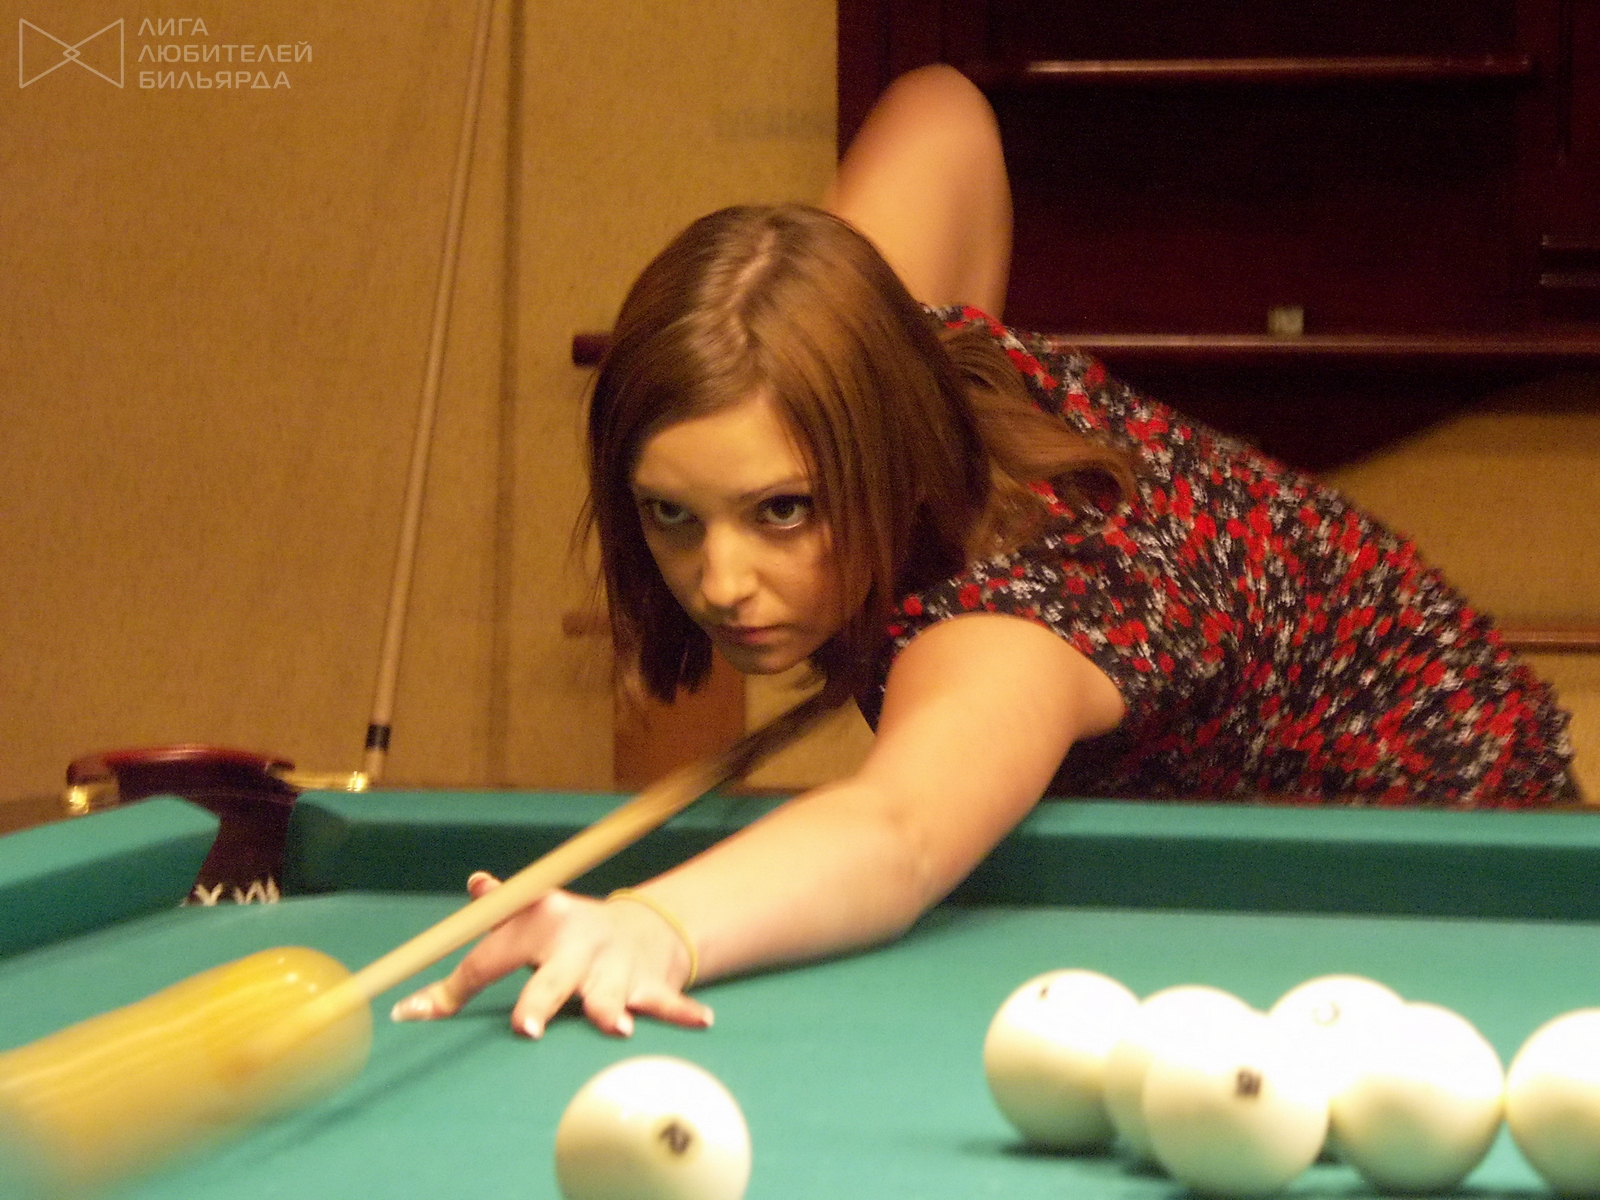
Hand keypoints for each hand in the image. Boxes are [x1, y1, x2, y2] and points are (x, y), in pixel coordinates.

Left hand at [389, 872, 713, 1038]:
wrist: (642, 927)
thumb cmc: (569, 932)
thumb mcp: (532, 913)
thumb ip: (497, 911)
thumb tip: (474, 887)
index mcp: (540, 924)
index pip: (490, 957)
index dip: (452, 988)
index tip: (412, 1013)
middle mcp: (577, 944)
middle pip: (553, 978)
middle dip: (541, 1000)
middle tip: (526, 1026)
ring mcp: (615, 966)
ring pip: (610, 993)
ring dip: (612, 1009)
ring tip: (617, 1027)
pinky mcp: (649, 984)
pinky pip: (667, 1001)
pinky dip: (682, 1012)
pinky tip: (701, 1022)